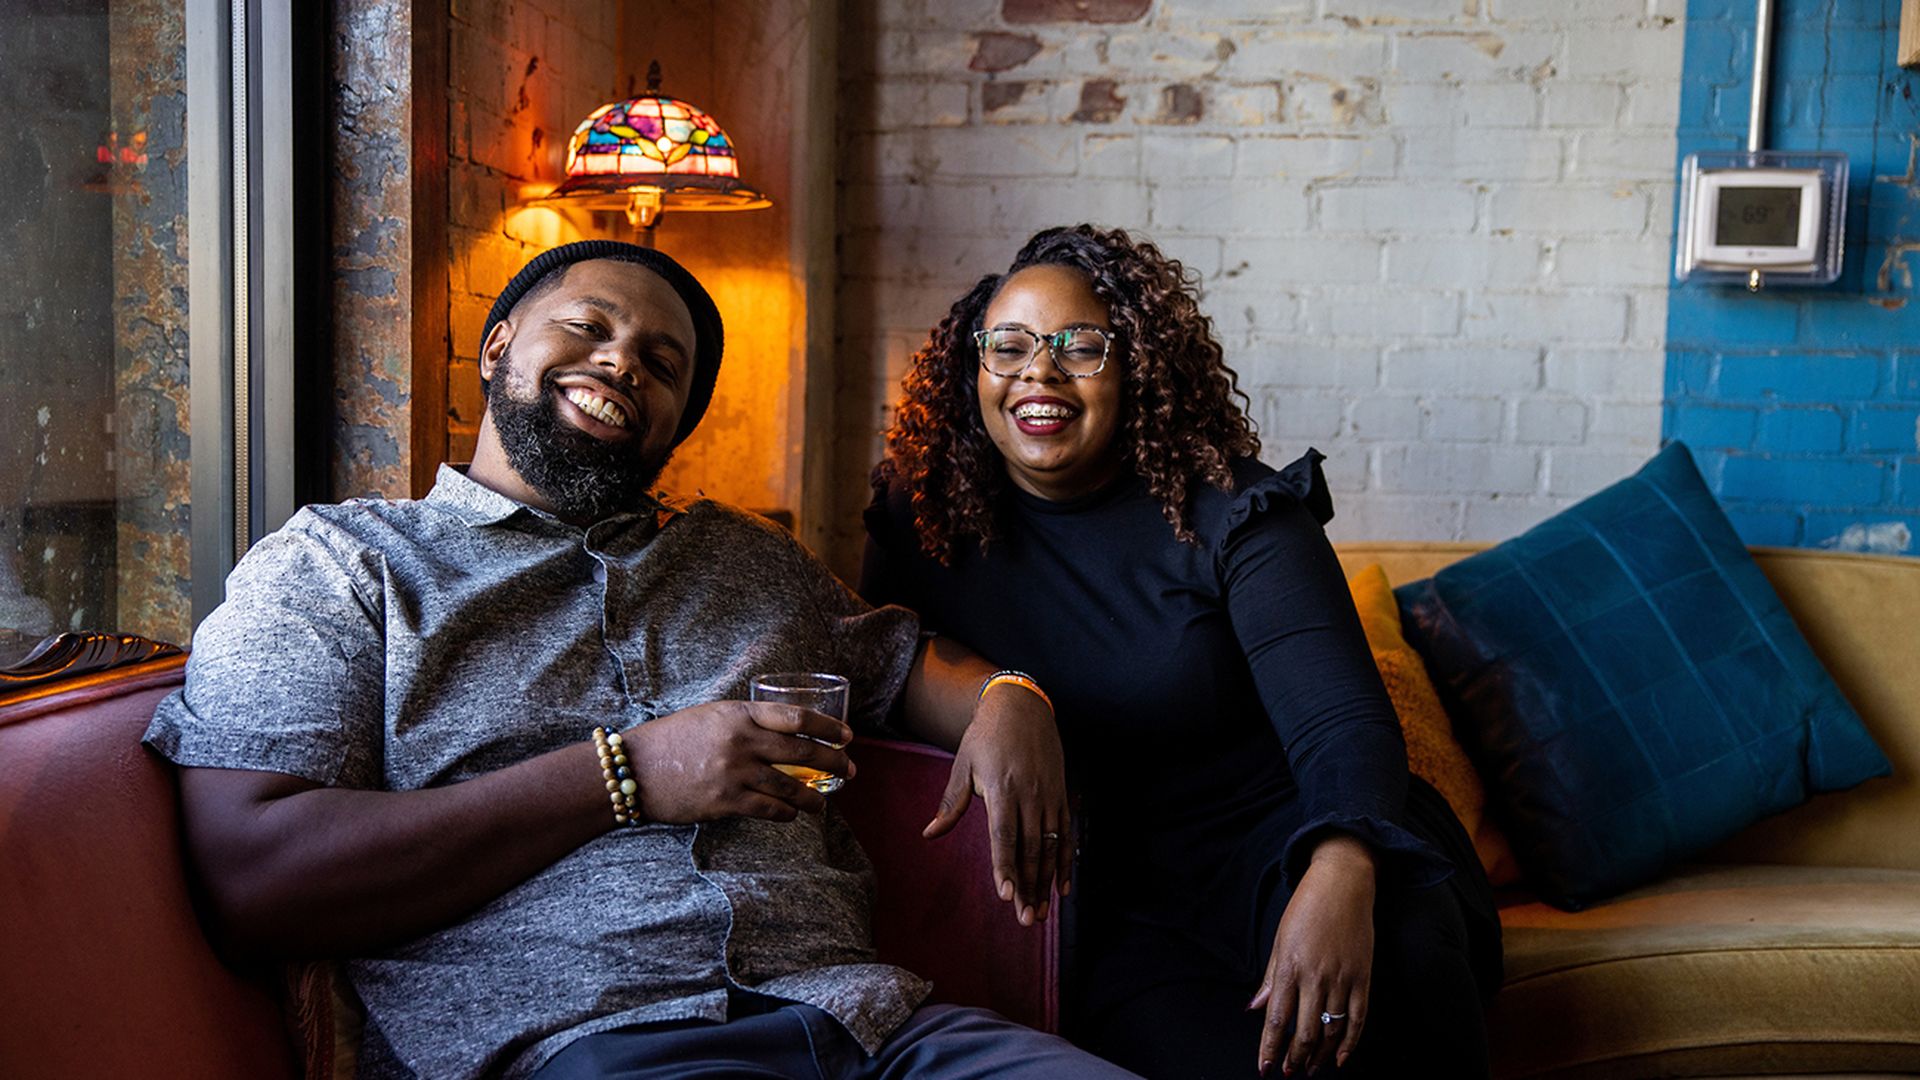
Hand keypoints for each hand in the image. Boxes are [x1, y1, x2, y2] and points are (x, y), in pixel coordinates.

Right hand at [625, 701, 854, 823]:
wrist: (634, 768)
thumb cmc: (672, 739)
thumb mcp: (711, 716)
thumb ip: (746, 721)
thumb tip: (784, 731)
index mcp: (739, 714)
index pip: (796, 717)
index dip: (828, 727)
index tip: (846, 736)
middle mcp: (741, 742)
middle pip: (802, 752)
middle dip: (833, 761)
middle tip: (850, 770)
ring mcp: (734, 773)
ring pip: (790, 788)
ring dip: (814, 797)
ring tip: (824, 801)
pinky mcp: (725, 802)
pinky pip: (769, 810)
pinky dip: (787, 814)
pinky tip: (794, 814)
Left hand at [922, 683, 1071, 926]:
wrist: (1022, 705)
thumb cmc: (985, 736)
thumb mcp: (964, 765)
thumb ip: (951, 803)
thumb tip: (929, 834)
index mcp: (1002, 788)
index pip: (1004, 836)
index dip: (1005, 867)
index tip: (1006, 895)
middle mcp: (1030, 795)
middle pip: (1030, 849)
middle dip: (1028, 886)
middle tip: (1026, 919)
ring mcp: (1049, 795)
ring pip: (1050, 846)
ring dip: (1046, 882)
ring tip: (1041, 912)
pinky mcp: (1061, 795)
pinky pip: (1066, 834)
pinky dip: (1065, 862)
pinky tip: (1062, 887)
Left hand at [1251, 835, 1375, 1076]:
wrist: (1343, 882)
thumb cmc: (1307, 907)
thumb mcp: (1280, 939)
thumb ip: (1270, 977)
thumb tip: (1255, 1009)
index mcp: (1290, 966)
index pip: (1276, 1019)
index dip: (1270, 1048)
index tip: (1265, 1068)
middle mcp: (1315, 976)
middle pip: (1303, 1031)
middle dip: (1293, 1058)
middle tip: (1288, 1073)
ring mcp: (1342, 978)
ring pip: (1329, 1030)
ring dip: (1318, 1055)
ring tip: (1309, 1070)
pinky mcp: (1363, 977)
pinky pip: (1358, 1018)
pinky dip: (1349, 1043)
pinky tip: (1340, 1058)